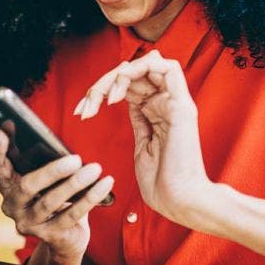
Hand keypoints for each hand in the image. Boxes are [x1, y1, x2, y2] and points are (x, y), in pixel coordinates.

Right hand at [0, 130, 113, 264]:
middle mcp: (13, 205)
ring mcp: (29, 222)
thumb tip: (53, 139)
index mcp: (8, 184)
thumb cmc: (55, 196)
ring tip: (94, 169)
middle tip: (75, 159)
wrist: (65, 236)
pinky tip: (104, 184)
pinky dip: (90, 197)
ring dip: (75, 184)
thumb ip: (41, 159)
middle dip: (52, 171)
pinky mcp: (49, 235)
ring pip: (50, 201)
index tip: (6, 127)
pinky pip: (71, 215)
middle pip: (27, 186)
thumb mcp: (45, 178)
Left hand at [75, 49, 208, 221]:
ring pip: (148, 63)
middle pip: (135, 72)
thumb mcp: (143, 144)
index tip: (82, 110)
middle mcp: (168, 103)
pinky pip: (168, 68)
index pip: (130, 84)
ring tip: (103, 97)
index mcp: (159, 112)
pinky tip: (119, 93)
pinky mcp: (182, 106)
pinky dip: (138, 71)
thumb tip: (126, 99)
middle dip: (104, 83)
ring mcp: (176, 102)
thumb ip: (139, 119)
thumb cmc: (162, 183)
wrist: (180, 201)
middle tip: (87, 104)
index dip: (104, 89)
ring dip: (117, 75)